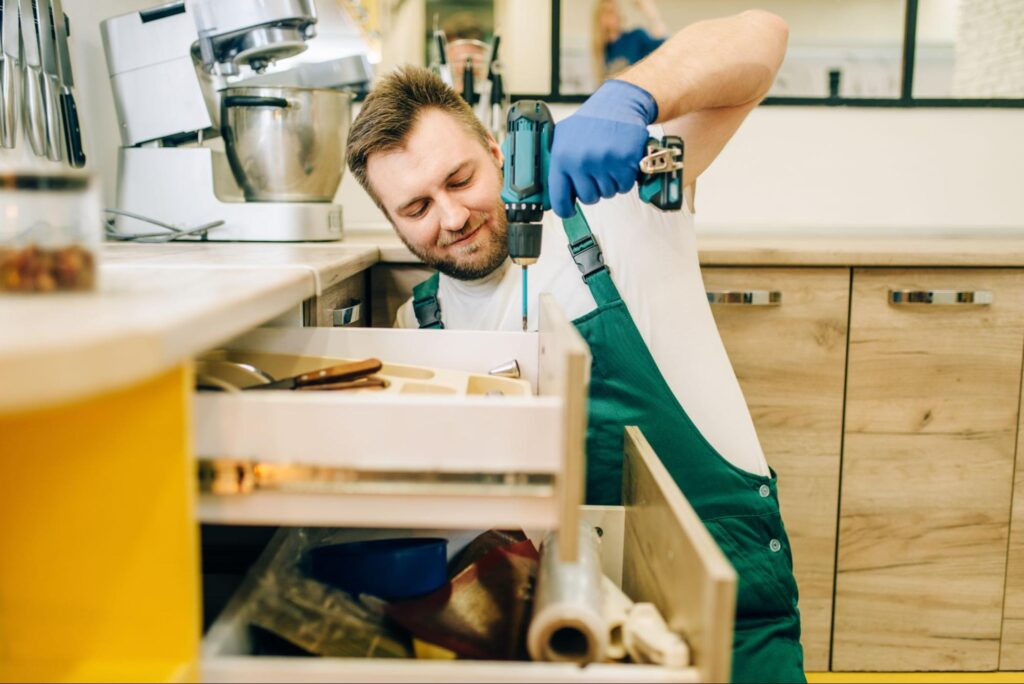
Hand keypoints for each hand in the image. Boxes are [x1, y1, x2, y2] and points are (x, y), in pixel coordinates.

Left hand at [548, 80, 657, 217]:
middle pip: (588, 198)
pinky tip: (621, 161)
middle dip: (594, 188)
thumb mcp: (563, 139)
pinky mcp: (625, 160)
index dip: (565, 209)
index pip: (559, 199)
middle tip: (597, 170)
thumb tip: (551, 196)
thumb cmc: (590, 123)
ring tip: (609, 162)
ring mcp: (603, 161)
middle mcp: (581, 161)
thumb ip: (557, 166)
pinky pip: (625, 186)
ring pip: (608, 193)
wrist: (618, 104)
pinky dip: (625, 178)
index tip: (569, 211)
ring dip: (611, 182)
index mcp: (561, 157)